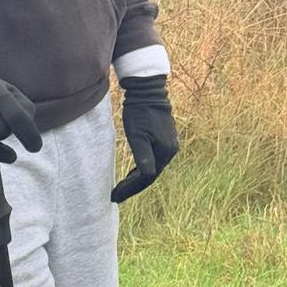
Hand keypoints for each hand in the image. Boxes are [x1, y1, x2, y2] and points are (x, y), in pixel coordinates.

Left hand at [111, 74, 178, 202]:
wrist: (148, 91)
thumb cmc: (139, 112)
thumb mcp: (137, 135)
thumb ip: (142, 156)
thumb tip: (147, 176)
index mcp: (165, 151)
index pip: (148, 178)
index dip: (131, 188)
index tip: (116, 195)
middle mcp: (170, 150)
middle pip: (151, 175)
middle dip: (133, 186)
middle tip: (116, 194)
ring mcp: (169, 144)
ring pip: (152, 167)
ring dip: (137, 178)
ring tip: (122, 187)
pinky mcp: (164, 139)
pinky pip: (153, 159)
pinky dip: (142, 167)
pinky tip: (133, 172)